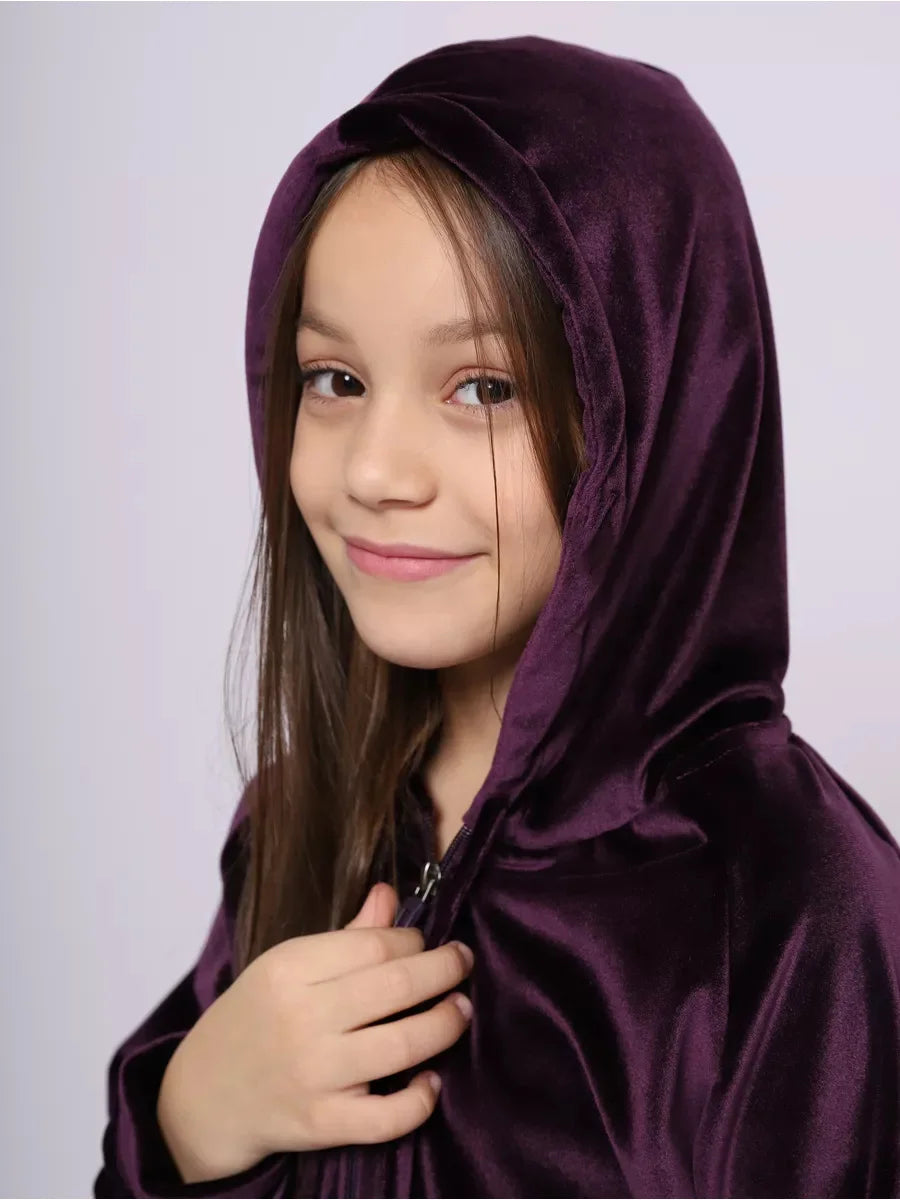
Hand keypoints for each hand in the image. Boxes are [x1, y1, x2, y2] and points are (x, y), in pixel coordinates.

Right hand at [157, 883, 473, 1180]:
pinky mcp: (321, 1125)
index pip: (374, 945)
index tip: (427, 942)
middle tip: (463, 963)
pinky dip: (419, 1100)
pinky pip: (386, 1118)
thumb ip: (345, 936)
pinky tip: (431, 1081)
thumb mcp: (286, 966)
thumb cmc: (255, 1018)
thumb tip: (391, 894)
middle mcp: (301, 1019)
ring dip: (445, 1025)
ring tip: (461, 1010)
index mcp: (290, 969)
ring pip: (401, 1046)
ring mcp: (313, 1074)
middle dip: (444, 970)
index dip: (413, 940)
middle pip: (395, 988)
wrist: (203, 1096)